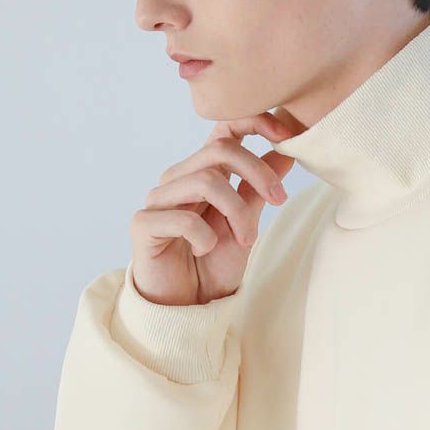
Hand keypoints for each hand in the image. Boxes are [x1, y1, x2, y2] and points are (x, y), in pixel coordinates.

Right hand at [128, 111, 297, 305]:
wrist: (188, 307)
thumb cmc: (213, 265)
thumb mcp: (247, 225)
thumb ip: (259, 190)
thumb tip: (286, 153)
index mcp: (204, 173)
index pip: (224, 131)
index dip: (254, 122)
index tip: (285, 136)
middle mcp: (179, 179)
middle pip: (220, 150)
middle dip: (258, 173)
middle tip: (279, 200)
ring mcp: (159, 199)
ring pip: (206, 180)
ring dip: (237, 212)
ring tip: (244, 240)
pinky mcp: (143, 224)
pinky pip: (183, 217)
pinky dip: (204, 237)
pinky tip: (203, 250)